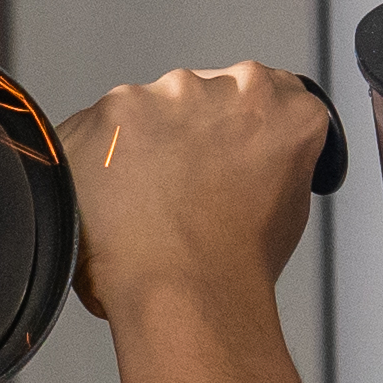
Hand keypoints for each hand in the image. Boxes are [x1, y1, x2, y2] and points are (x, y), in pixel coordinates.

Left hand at [65, 63, 334, 327]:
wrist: (183, 295)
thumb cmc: (234, 267)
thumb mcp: (288, 207)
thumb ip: (272, 159)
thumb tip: (246, 162)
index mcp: (277, 106)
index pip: (264, 93)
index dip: (239, 128)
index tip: (226, 151)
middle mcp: (218, 87)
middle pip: (198, 97)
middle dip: (188, 133)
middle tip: (182, 189)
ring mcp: (156, 96)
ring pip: (143, 112)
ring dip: (140, 146)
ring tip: (144, 207)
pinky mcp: (103, 115)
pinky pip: (95, 133)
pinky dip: (97, 163)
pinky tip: (111, 205)